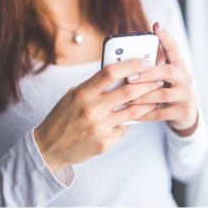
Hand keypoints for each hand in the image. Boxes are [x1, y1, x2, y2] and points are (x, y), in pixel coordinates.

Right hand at [34, 58, 162, 172]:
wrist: (49, 147)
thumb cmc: (61, 117)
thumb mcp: (72, 96)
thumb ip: (92, 87)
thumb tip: (117, 78)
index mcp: (82, 93)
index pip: (110, 73)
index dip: (130, 64)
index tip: (144, 61)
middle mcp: (92, 109)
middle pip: (128, 91)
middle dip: (148, 83)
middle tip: (157, 79)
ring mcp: (99, 127)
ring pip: (133, 111)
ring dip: (148, 102)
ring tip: (155, 96)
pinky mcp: (105, 142)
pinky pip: (125, 128)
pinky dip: (130, 121)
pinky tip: (132, 118)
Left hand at [126, 22, 197, 135]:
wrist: (184, 113)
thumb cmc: (166, 90)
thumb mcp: (161, 78)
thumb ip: (148, 70)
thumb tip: (123, 62)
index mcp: (178, 67)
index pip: (173, 49)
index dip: (166, 38)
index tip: (156, 26)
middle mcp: (185, 79)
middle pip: (168, 71)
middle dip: (147, 73)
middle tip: (129, 77)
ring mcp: (186, 96)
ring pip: (162, 94)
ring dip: (142, 96)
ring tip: (125, 97)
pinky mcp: (183, 112)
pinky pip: (161, 113)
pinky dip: (145, 113)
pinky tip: (132, 114)